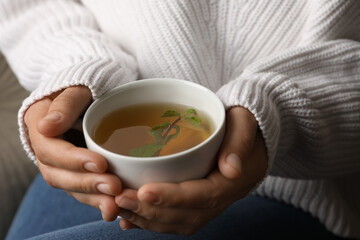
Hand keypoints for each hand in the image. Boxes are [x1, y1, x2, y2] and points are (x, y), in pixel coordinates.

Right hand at [25, 86, 121, 220]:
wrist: (95, 90)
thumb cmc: (87, 83)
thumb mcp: (78, 85)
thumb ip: (65, 103)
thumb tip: (47, 126)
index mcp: (40, 125)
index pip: (51, 149)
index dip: (73, 159)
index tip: (100, 163)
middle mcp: (47, 148)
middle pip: (59, 174)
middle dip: (86, 184)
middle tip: (114, 187)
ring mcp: (62, 162)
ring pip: (72, 187)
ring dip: (93, 199)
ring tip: (115, 206)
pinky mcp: (78, 170)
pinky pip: (84, 190)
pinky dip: (98, 200)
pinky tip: (115, 208)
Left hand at [115, 107, 267, 234]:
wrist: (251, 137)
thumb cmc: (245, 124)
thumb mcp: (245, 122)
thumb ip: (239, 141)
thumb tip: (231, 168)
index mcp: (234, 180)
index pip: (203, 195)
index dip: (173, 197)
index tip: (144, 190)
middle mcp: (222, 198)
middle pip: (186, 215)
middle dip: (151, 211)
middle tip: (119, 199)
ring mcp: (210, 204)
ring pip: (178, 222)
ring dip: (147, 219)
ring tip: (118, 207)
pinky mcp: (199, 203)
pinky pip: (176, 220)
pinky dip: (151, 221)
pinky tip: (129, 217)